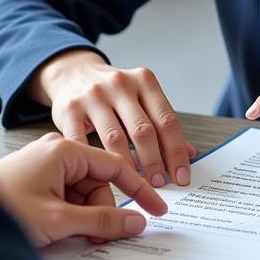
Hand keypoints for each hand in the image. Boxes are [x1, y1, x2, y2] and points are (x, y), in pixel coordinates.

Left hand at [0, 132, 168, 246]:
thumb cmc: (0, 211)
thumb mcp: (58, 222)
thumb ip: (101, 223)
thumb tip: (136, 223)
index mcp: (64, 150)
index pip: (115, 166)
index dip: (139, 190)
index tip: (157, 210)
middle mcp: (56, 152)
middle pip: (99, 183)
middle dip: (100, 213)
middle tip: (94, 239)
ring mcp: (44, 165)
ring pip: (83, 194)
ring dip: (83, 218)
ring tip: (65, 236)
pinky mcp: (35, 180)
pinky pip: (66, 197)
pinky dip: (69, 217)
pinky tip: (59, 232)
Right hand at [30, 49, 194, 186]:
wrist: (74, 72)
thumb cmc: (113, 92)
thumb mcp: (140, 98)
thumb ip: (161, 123)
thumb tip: (190, 153)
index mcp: (144, 80)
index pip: (167, 119)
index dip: (176, 151)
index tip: (181, 176)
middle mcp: (119, 84)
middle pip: (143, 130)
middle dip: (155, 162)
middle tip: (161, 185)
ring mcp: (93, 95)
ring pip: (115, 139)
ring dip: (128, 168)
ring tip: (137, 186)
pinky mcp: (69, 109)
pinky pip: (84, 142)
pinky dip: (94, 163)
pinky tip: (102, 179)